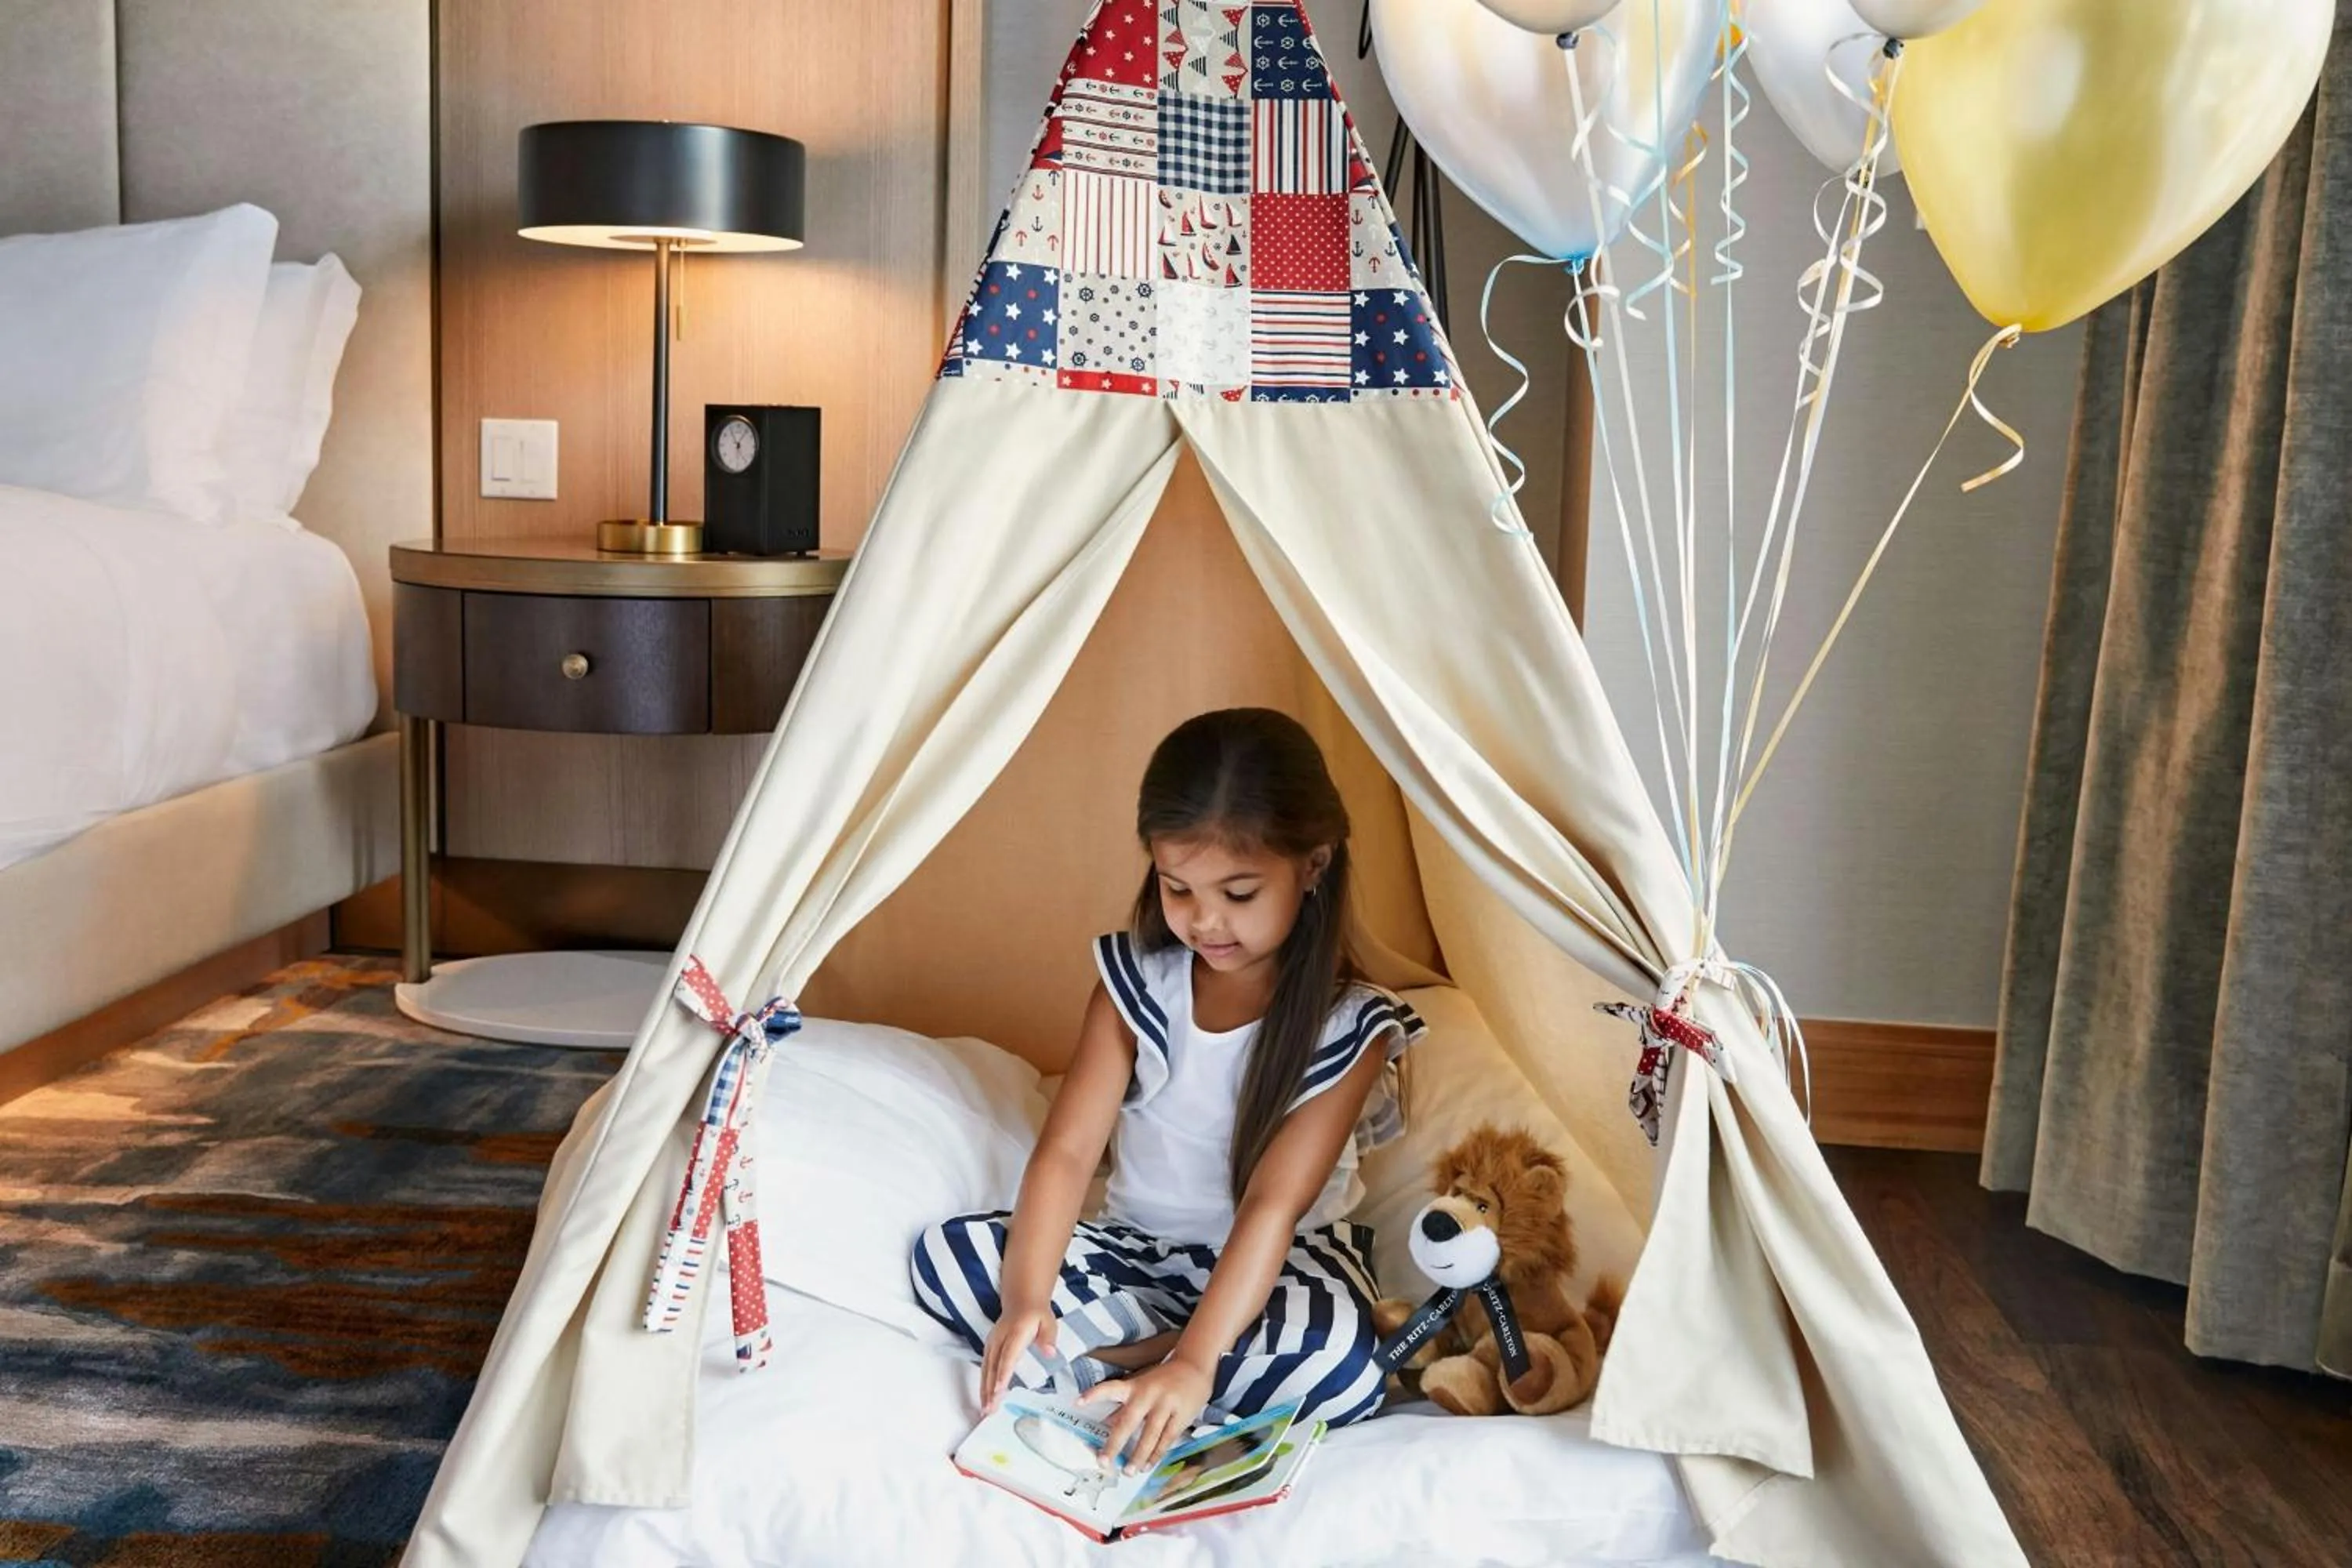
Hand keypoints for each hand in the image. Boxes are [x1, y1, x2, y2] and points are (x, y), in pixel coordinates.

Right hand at [980, 1305, 1054, 1413]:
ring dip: (984, 1390)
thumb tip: (1050, 1353)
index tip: (999, 1389)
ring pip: (986, 1370)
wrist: (1021, 1302)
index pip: (1008, 1355)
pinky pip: (985, 1369)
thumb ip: (1049, 1338)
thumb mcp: (1048, 1322)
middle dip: (991, 1389)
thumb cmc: (1036, 1315)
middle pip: (994, 1366)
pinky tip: (984, 1399)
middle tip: (990, 1409)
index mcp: (1015, 1332)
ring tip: (985, 1410)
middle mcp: (999, 1339)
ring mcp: (992, 1344)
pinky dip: (983, 1385)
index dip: (1003, 1372)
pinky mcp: (989, 1349)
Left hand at [1086, 1355, 1213, 1474]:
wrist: (1195, 1368)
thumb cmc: (1162, 1380)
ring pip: (1149, 1435)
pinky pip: (1166, 1439)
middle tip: (1103, 1461)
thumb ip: (1125, 1405)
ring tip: (1128, 1472)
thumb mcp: (1141, 1386)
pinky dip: (1156, 1454)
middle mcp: (1147, 1395)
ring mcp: (1165, 1405)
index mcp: (1134, 1386)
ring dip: (1138, 1456)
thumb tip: (1105, 1423)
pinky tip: (1148, 1465)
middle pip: (1129, 1421)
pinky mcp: (1181, 1416)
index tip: (1077, 1402)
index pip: (1111, 1389)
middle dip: (1115, 1443)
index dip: (1094, 1395)